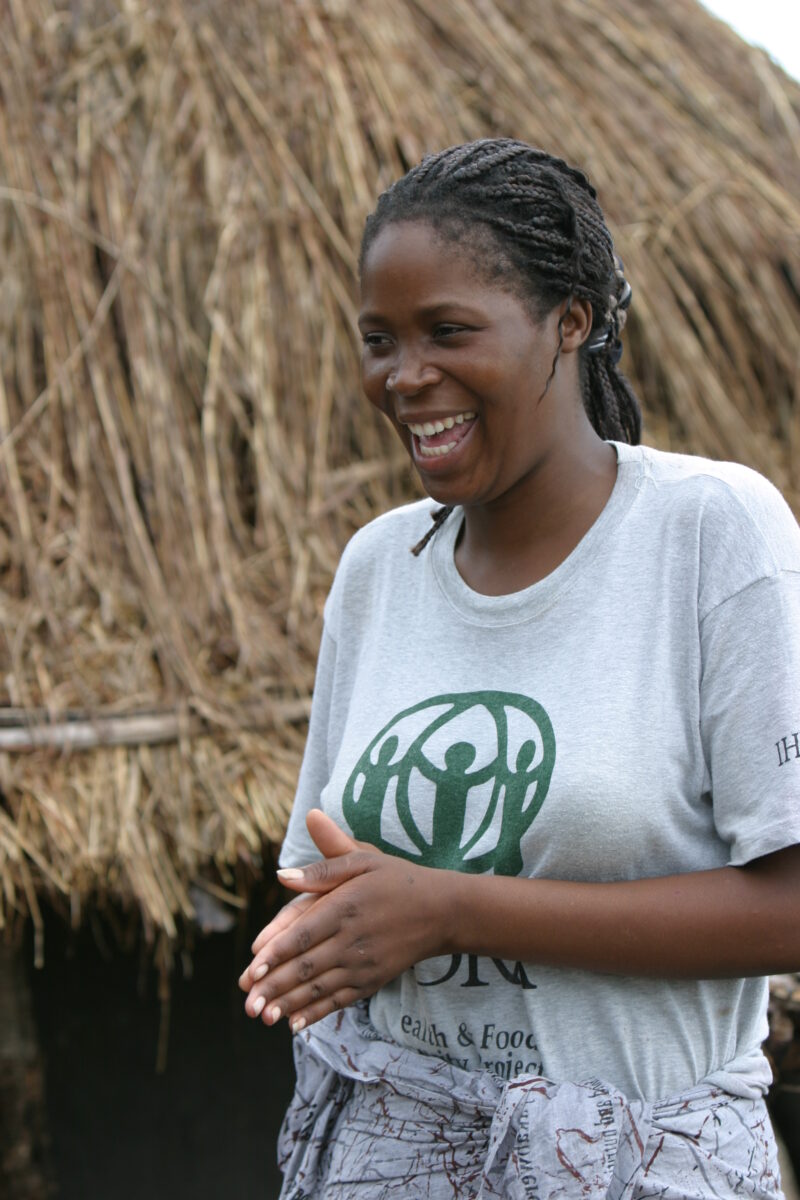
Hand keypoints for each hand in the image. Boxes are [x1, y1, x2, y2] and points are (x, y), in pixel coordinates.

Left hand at [238, 809, 445, 1031]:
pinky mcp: (372, 981)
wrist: (440, 911)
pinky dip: (316, 1013)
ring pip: (319, 988)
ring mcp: (363, 965)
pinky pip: (340, 1000)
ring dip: (289, 1004)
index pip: (304, 934)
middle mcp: (352, 940)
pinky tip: (294, 1024)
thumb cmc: (396, 879)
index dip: (276, 953)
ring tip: (261, 1016)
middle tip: (246, 1002)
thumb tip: (282, 874)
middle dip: (274, 987)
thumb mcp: (362, 860)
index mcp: (345, 907)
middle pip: (306, 967)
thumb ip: (322, 869)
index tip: (251, 967)